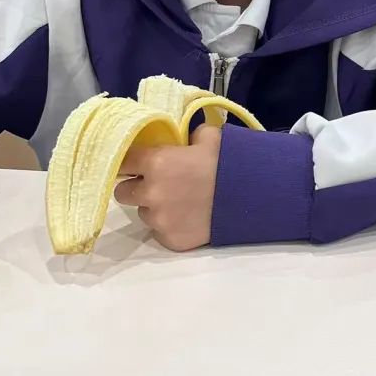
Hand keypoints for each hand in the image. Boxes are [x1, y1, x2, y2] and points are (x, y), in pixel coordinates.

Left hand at [114, 124, 220, 251]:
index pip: (123, 161)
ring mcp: (160, 220)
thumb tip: (184, 137)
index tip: (136, 163)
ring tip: (181, 202)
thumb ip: (189, 135)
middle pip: (123, 192)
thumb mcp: (211, 137)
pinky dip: (171, 225)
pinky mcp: (170, 240)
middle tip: (160, 184)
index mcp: (156, 163)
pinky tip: (190, 217)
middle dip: (137, 187)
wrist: (252, 198)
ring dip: (155, 207)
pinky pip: (160, 231)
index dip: (130, 162)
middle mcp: (151, 193)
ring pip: (143, 213)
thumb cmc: (229, 163)